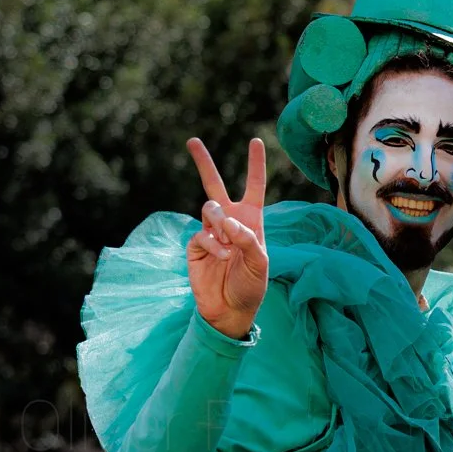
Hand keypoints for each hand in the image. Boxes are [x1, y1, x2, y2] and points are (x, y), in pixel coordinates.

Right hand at [185, 137, 268, 338]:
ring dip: (219, 221)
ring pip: (209, 207)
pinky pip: (202, 233)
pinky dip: (214, 244)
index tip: (255, 141)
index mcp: (251, 220)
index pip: (254, 186)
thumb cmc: (251, 286)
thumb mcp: (260, 263)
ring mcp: (211, 232)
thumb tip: (227, 220)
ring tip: (228, 243)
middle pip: (214, 184)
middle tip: (192, 141)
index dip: (255, 165)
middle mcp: (229, 221)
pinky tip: (222, 257)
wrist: (230, 310)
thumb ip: (247, 239)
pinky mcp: (196, 245)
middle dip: (203, 163)